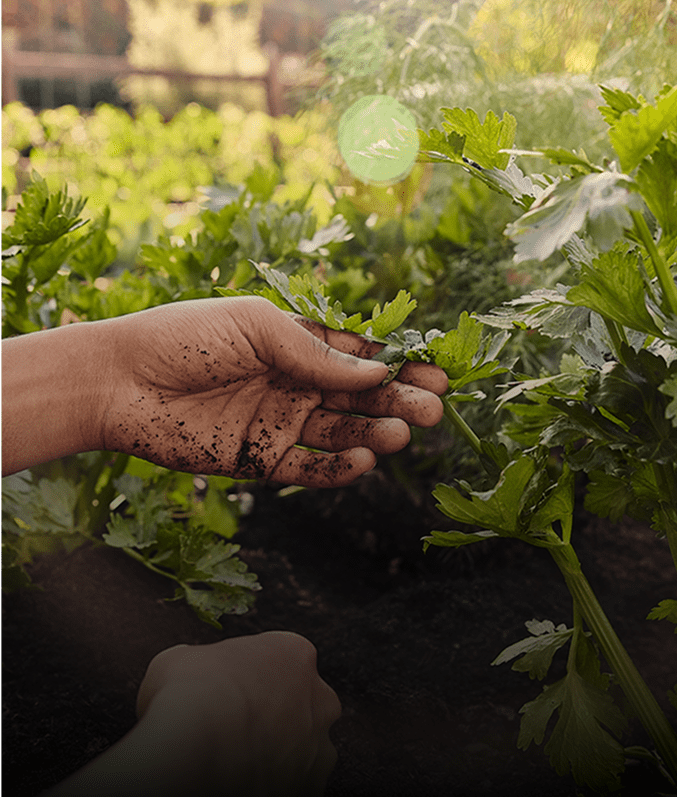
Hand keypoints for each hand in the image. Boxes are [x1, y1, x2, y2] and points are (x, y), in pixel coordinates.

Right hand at [41, 632, 339, 796]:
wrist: (191, 755)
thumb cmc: (183, 700)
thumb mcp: (176, 662)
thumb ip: (195, 663)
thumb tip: (185, 671)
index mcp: (293, 653)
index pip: (282, 661)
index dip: (253, 678)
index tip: (232, 695)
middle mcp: (317, 697)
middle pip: (302, 704)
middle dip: (277, 714)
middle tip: (238, 732)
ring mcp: (317, 747)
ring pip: (304, 747)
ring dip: (279, 754)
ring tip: (237, 766)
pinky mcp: (310, 790)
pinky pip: (295, 785)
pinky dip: (275, 785)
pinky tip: (242, 783)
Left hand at [100, 297, 446, 485]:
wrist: (118, 382)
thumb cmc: (185, 337)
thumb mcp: (256, 327)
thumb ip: (315, 353)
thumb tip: (374, 372)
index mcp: (297, 345)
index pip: (360, 358)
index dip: (400, 365)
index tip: (437, 373)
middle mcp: (295, 384)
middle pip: (360, 398)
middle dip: (398, 402)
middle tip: (431, 410)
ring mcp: (279, 423)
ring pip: (341, 433)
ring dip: (374, 435)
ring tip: (398, 434)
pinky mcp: (259, 460)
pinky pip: (308, 469)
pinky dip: (337, 469)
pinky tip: (361, 462)